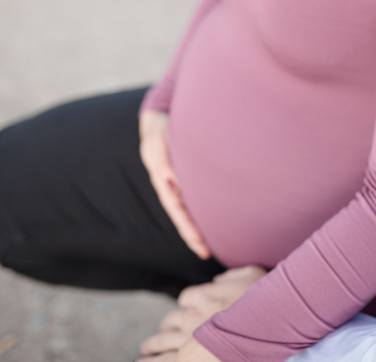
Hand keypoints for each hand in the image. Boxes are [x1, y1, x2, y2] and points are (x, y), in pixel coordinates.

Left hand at [137, 266, 267, 360]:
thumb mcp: (251, 274)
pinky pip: (166, 360)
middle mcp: (194, 315)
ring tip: (146, 348)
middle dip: (167, 326)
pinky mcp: (192, 354)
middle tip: (162, 331)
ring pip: (163, 340)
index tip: (191, 308)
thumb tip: (220, 281)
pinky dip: (154, 360)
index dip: (188, 304)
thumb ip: (231, 276)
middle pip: (172, 319)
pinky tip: (142, 361)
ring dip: (153, 343)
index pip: (186, 298)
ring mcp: (191, 338)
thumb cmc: (265, 297)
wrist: (270, 322)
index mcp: (205, 295)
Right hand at [139, 109, 210, 258]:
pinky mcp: (188, 179)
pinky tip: (216, 221)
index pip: (177, 210)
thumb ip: (165, 163)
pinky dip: (203, 212)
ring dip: (198, 228)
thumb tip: (174, 184)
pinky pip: (194, 199)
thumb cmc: (162, 132)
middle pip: (183, 216)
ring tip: (208, 247)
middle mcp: (172, 187)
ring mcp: (179, 184)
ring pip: (189, 210)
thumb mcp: (160, 144)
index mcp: (163, 182)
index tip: (200, 244)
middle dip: (193, 235)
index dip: (188, 228)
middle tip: (205, 253)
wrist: (161, 122)